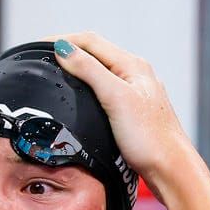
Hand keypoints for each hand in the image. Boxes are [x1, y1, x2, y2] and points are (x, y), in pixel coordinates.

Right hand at [49, 32, 205, 201]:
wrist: (170, 169)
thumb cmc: (149, 138)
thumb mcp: (115, 98)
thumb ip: (90, 71)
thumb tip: (64, 50)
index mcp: (132, 66)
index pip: (90, 41)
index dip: (63, 40)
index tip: (39, 47)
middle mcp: (136, 75)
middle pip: (96, 53)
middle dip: (69, 50)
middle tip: (43, 57)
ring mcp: (136, 93)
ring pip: (101, 71)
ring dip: (79, 67)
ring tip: (57, 72)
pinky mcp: (134, 111)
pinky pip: (106, 89)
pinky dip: (88, 85)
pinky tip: (81, 97)